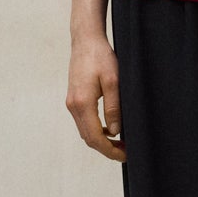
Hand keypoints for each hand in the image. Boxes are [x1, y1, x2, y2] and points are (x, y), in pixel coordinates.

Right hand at [66, 30, 126, 161]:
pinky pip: (84, 121)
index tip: (125, 156)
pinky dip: (96, 130)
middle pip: (88, 138)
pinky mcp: (73, 99)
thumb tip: (115, 132)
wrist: (85, 40)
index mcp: (82, 103)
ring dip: (101, 140)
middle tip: (126, 152)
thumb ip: (114, 108)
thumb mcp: (113, 81)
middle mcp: (73, 106)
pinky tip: (110, 128)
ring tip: (121, 143)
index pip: (95, 137)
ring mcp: (71, 103)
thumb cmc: (101, 57)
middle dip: (107, 149)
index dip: (110, 150)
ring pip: (85, 131)